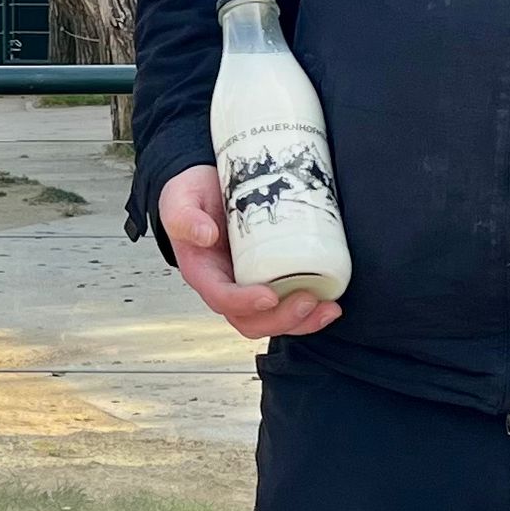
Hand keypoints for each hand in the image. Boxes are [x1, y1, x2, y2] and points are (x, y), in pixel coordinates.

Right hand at [158, 164, 340, 340]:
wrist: (207, 189)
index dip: (245, 303)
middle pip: (251, 320)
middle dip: (281, 318)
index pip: (221, 298)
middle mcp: (226, 287)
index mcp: (203, 272)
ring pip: (272, 320)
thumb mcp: (179, 200)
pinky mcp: (270, 280)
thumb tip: (204, 235)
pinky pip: (287, 305)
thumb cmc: (192, 198)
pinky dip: (310, 312)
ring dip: (302, 321)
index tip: (269, 296)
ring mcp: (249, 287)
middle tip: (307, 300)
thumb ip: (184, 216)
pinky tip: (330, 303)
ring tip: (328, 308)